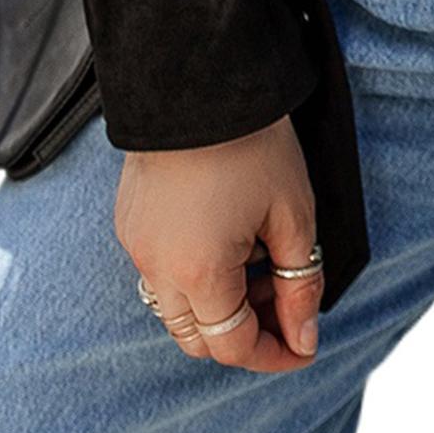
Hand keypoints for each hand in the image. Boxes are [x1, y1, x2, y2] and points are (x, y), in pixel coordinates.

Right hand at [115, 115, 322, 371]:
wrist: (199, 79)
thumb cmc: (252, 142)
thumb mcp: (292, 212)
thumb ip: (300, 281)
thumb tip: (304, 335)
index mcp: (199, 274)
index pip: (234, 346)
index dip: (274, 354)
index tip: (305, 345)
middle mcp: (157, 269)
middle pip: (199, 337)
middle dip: (245, 332)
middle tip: (285, 300)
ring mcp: (136, 245)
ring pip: (175, 309)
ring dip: (217, 305)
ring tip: (258, 261)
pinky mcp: (129, 221)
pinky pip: (157, 270)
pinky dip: (193, 274)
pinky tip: (227, 235)